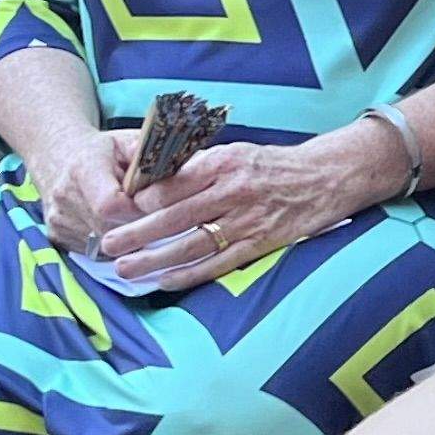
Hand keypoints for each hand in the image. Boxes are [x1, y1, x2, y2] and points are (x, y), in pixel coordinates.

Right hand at [27, 123, 148, 256]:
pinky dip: (112, 246)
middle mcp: (65, 198)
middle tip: (155, 216)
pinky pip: (94, 252)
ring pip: (104, 246)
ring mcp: (59, 221)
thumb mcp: (127, 142)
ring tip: (136, 219)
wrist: (60, 157)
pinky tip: (118, 227)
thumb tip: (180, 173)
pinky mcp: (57, 237)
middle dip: (138, 227)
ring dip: (127, 240)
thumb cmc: (102, 151)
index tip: (153, 203)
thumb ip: (149, 159)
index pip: (111, 205)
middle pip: (111, 230)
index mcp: (83, 169)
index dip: (138, 210)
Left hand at [89, 126, 401, 292]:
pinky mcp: (260, 243)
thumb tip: (152, 183)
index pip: (173, 181)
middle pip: (175, 215)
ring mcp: (248, 219)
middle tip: (107, 244)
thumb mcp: (235, 152)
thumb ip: (198, 167)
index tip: (113, 208)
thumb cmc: (273, 164)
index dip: (140, 198)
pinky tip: (165, 281)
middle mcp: (233, 189)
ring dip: (155, 258)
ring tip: (126, 268)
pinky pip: (218, 263)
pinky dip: (189, 274)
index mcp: (224, 161)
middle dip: (137, 232)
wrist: (326, 177)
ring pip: (192, 243)